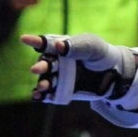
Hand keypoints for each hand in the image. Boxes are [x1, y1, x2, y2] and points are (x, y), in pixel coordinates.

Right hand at [20, 33, 137, 104]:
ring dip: (42, 83)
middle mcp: (57, 62)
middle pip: (45, 63)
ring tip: (44, 86)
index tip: (24, 39)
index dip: (35, 41)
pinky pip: (49, 94)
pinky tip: (38, 97)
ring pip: (46, 80)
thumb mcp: (93, 47)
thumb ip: (77, 46)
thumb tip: (58, 46)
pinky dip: (42, 96)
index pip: (46, 43)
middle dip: (41, 66)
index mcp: (62, 47)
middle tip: (37, 69)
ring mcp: (59, 77)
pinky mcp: (62, 92)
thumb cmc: (101, 55)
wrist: (114, 75)